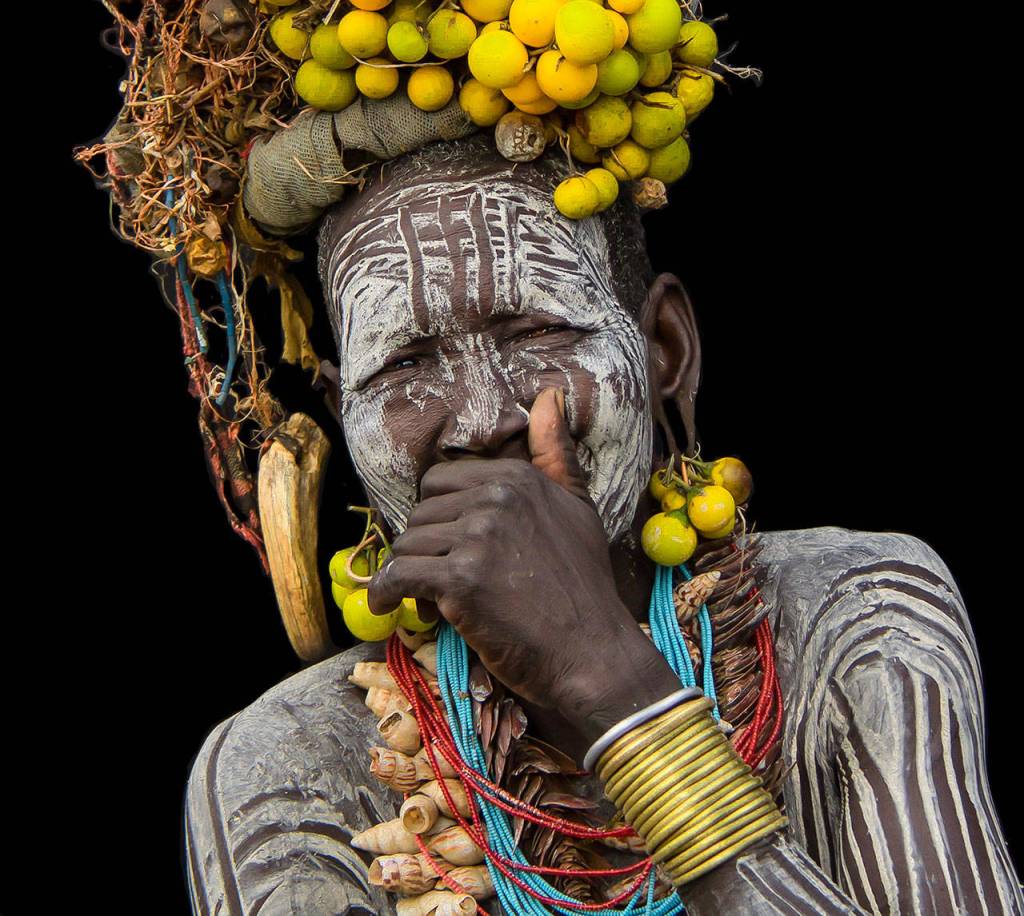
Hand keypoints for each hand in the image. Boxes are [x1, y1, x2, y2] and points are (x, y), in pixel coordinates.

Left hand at [369, 388, 679, 744]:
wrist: (592, 651)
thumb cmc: (584, 585)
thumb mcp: (578, 507)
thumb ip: (555, 454)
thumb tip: (549, 395)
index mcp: (516, 477)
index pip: (440, 482)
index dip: (440, 518)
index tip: (452, 548)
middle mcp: (495, 497)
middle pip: (420, 514)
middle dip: (427, 549)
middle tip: (447, 581)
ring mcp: (477, 536)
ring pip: (407, 545)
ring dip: (414, 576)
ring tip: (441, 602)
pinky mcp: (460, 578)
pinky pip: (397, 576)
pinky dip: (387, 594)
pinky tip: (391, 607)